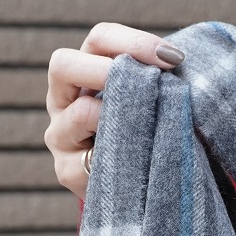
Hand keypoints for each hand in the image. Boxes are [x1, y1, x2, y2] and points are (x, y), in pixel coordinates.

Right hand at [44, 22, 184, 199]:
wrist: (132, 195)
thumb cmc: (144, 138)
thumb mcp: (145, 103)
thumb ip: (150, 81)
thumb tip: (177, 64)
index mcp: (81, 74)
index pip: (98, 40)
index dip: (133, 42)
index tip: (172, 58)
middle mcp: (61, 101)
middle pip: (64, 64)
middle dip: (107, 69)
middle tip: (148, 82)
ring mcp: (59, 136)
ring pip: (80, 112)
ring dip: (119, 117)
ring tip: (148, 129)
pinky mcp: (65, 171)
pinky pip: (91, 157)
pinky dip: (120, 156)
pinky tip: (139, 162)